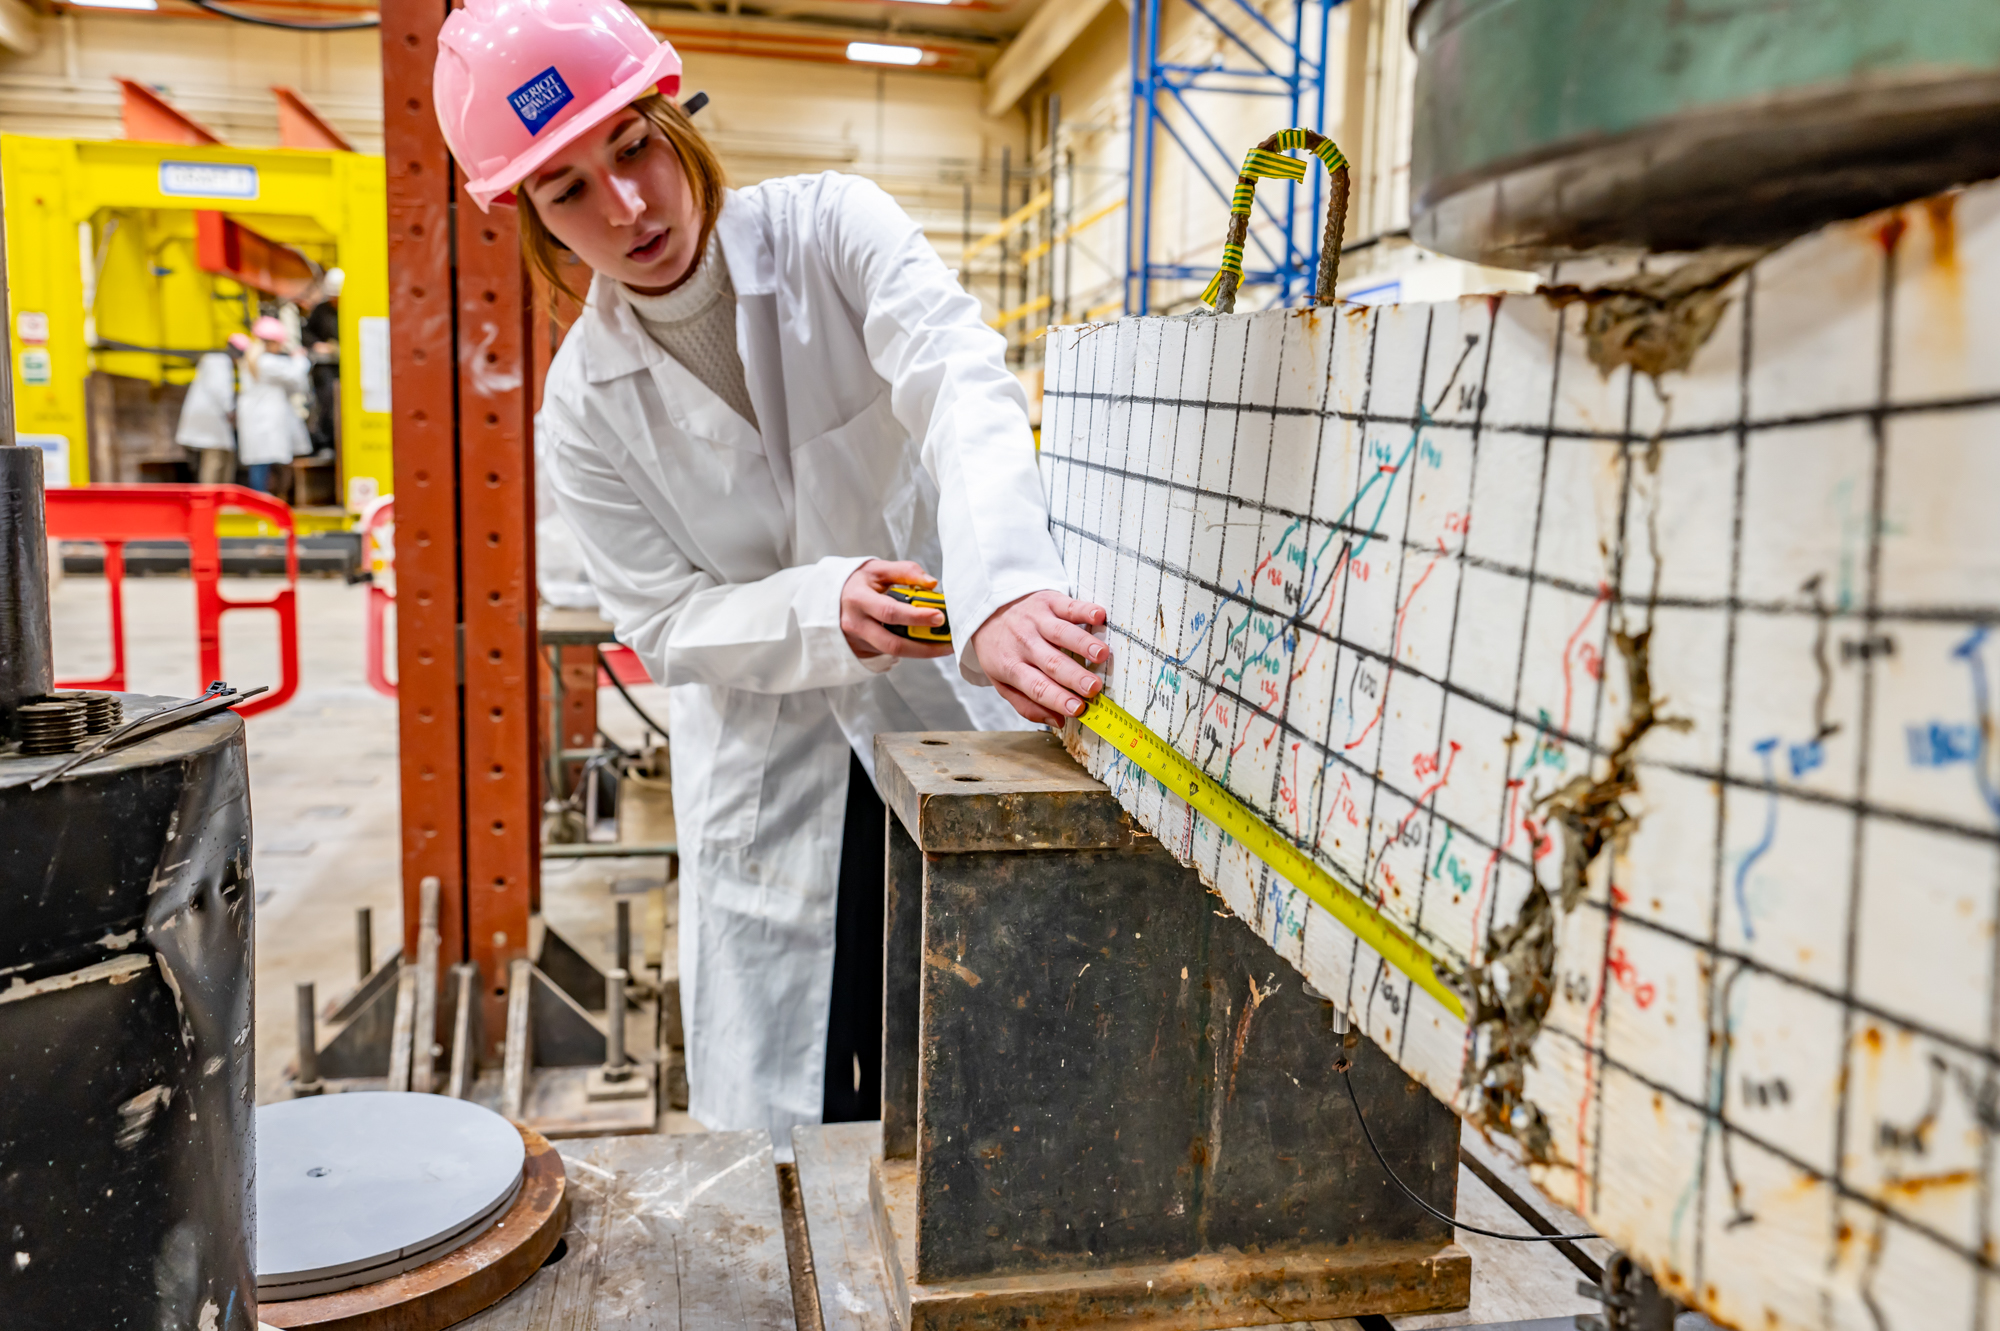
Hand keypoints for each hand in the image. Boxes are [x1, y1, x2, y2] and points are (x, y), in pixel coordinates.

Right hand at [841, 560, 953, 660]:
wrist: (831, 598)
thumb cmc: (859, 582)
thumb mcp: (877, 569)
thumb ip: (905, 571)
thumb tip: (931, 583)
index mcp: (858, 599)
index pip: (889, 612)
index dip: (916, 617)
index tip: (939, 616)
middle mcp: (855, 624)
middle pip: (892, 643)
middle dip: (924, 646)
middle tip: (948, 641)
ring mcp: (858, 641)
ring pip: (893, 653)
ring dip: (922, 652)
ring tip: (944, 645)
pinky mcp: (862, 650)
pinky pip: (890, 653)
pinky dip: (912, 650)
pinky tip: (927, 644)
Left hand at [970, 591, 1109, 724]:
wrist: (985, 611)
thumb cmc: (1000, 651)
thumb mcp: (1002, 682)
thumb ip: (1027, 705)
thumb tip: (1059, 722)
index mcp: (1012, 667)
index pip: (1036, 687)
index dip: (1057, 698)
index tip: (1078, 708)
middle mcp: (1024, 643)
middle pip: (1051, 662)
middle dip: (1073, 676)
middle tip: (1093, 688)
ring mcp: (1036, 620)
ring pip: (1061, 633)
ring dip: (1083, 643)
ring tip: (1101, 654)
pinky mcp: (1047, 601)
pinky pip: (1067, 606)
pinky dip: (1084, 610)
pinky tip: (1099, 616)